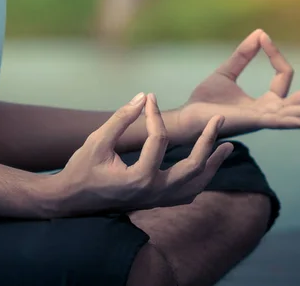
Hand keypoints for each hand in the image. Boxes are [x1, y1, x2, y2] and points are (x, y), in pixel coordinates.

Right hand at [50, 93, 233, 216]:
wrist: (71, 201)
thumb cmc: (81, 169)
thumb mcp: (97, 141)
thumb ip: (121, 119)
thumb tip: (142, 96)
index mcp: (139, 178)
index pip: (159, 140)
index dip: (154, 115)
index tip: (150, 97)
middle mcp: (154, 192)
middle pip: (194, 166)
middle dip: (208, 141)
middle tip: (219, 120)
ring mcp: (157, 200)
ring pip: (197, 184)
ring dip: (213, 163)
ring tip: (228, 145)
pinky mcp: (156, 202)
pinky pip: (187, 193)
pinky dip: (201, 179)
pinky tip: (207, 168)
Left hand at [178, 29, 299, 138]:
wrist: (188, 117)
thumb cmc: (204, 100)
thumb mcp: (226, 72)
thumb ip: (243, 55)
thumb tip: (260, 33)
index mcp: (266, 102)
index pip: (285, 75)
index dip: (276, 54)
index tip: (262, 38)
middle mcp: (272, 113)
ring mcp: (267, 120)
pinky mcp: (256, 124)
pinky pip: (282, 123)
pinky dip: (299, 123)